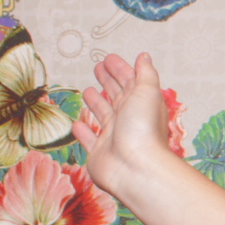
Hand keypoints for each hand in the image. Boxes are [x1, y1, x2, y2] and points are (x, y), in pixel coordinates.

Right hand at [73, 53, 174, 202]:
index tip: (110, 58)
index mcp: (141, 104)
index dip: (120, 69)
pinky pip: (89, 140)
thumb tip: (144, 57)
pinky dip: (83, 132)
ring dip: (96, 103)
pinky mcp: (100, 153)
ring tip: (88, 91)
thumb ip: (145, 74)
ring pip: (103, 115)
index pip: (130, 82)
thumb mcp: (147, 92)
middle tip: (99, 68)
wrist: (135, 167)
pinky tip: (77, 125)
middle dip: (108, 81)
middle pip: (117, 95)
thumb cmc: (143, 130)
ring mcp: (114, 136)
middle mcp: (129, 119)